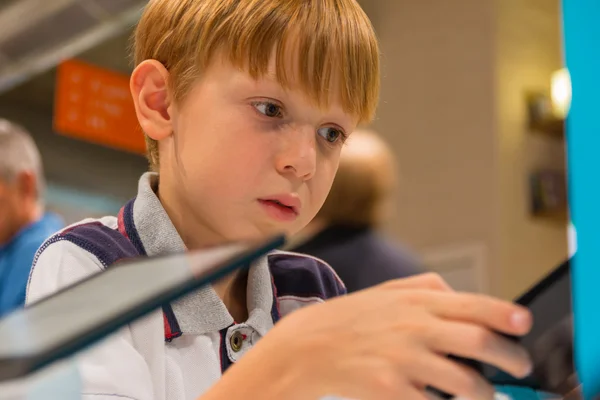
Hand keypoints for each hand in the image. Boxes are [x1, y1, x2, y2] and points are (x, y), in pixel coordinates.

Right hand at [210, 273, 532, 399]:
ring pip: (466, 382)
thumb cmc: (346, 320)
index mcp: (415, 301)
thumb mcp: (383, 292)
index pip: (474, 304)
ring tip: (484, 393)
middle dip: (510, 359)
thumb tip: (454, 290)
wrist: (304, 349)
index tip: (524, 324)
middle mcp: (414, 328)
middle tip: (519, 367)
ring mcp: (403, 360)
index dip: (506, 315)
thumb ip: (421, 286)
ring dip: (484, 392)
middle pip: (480, 342)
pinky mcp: (390, 389)